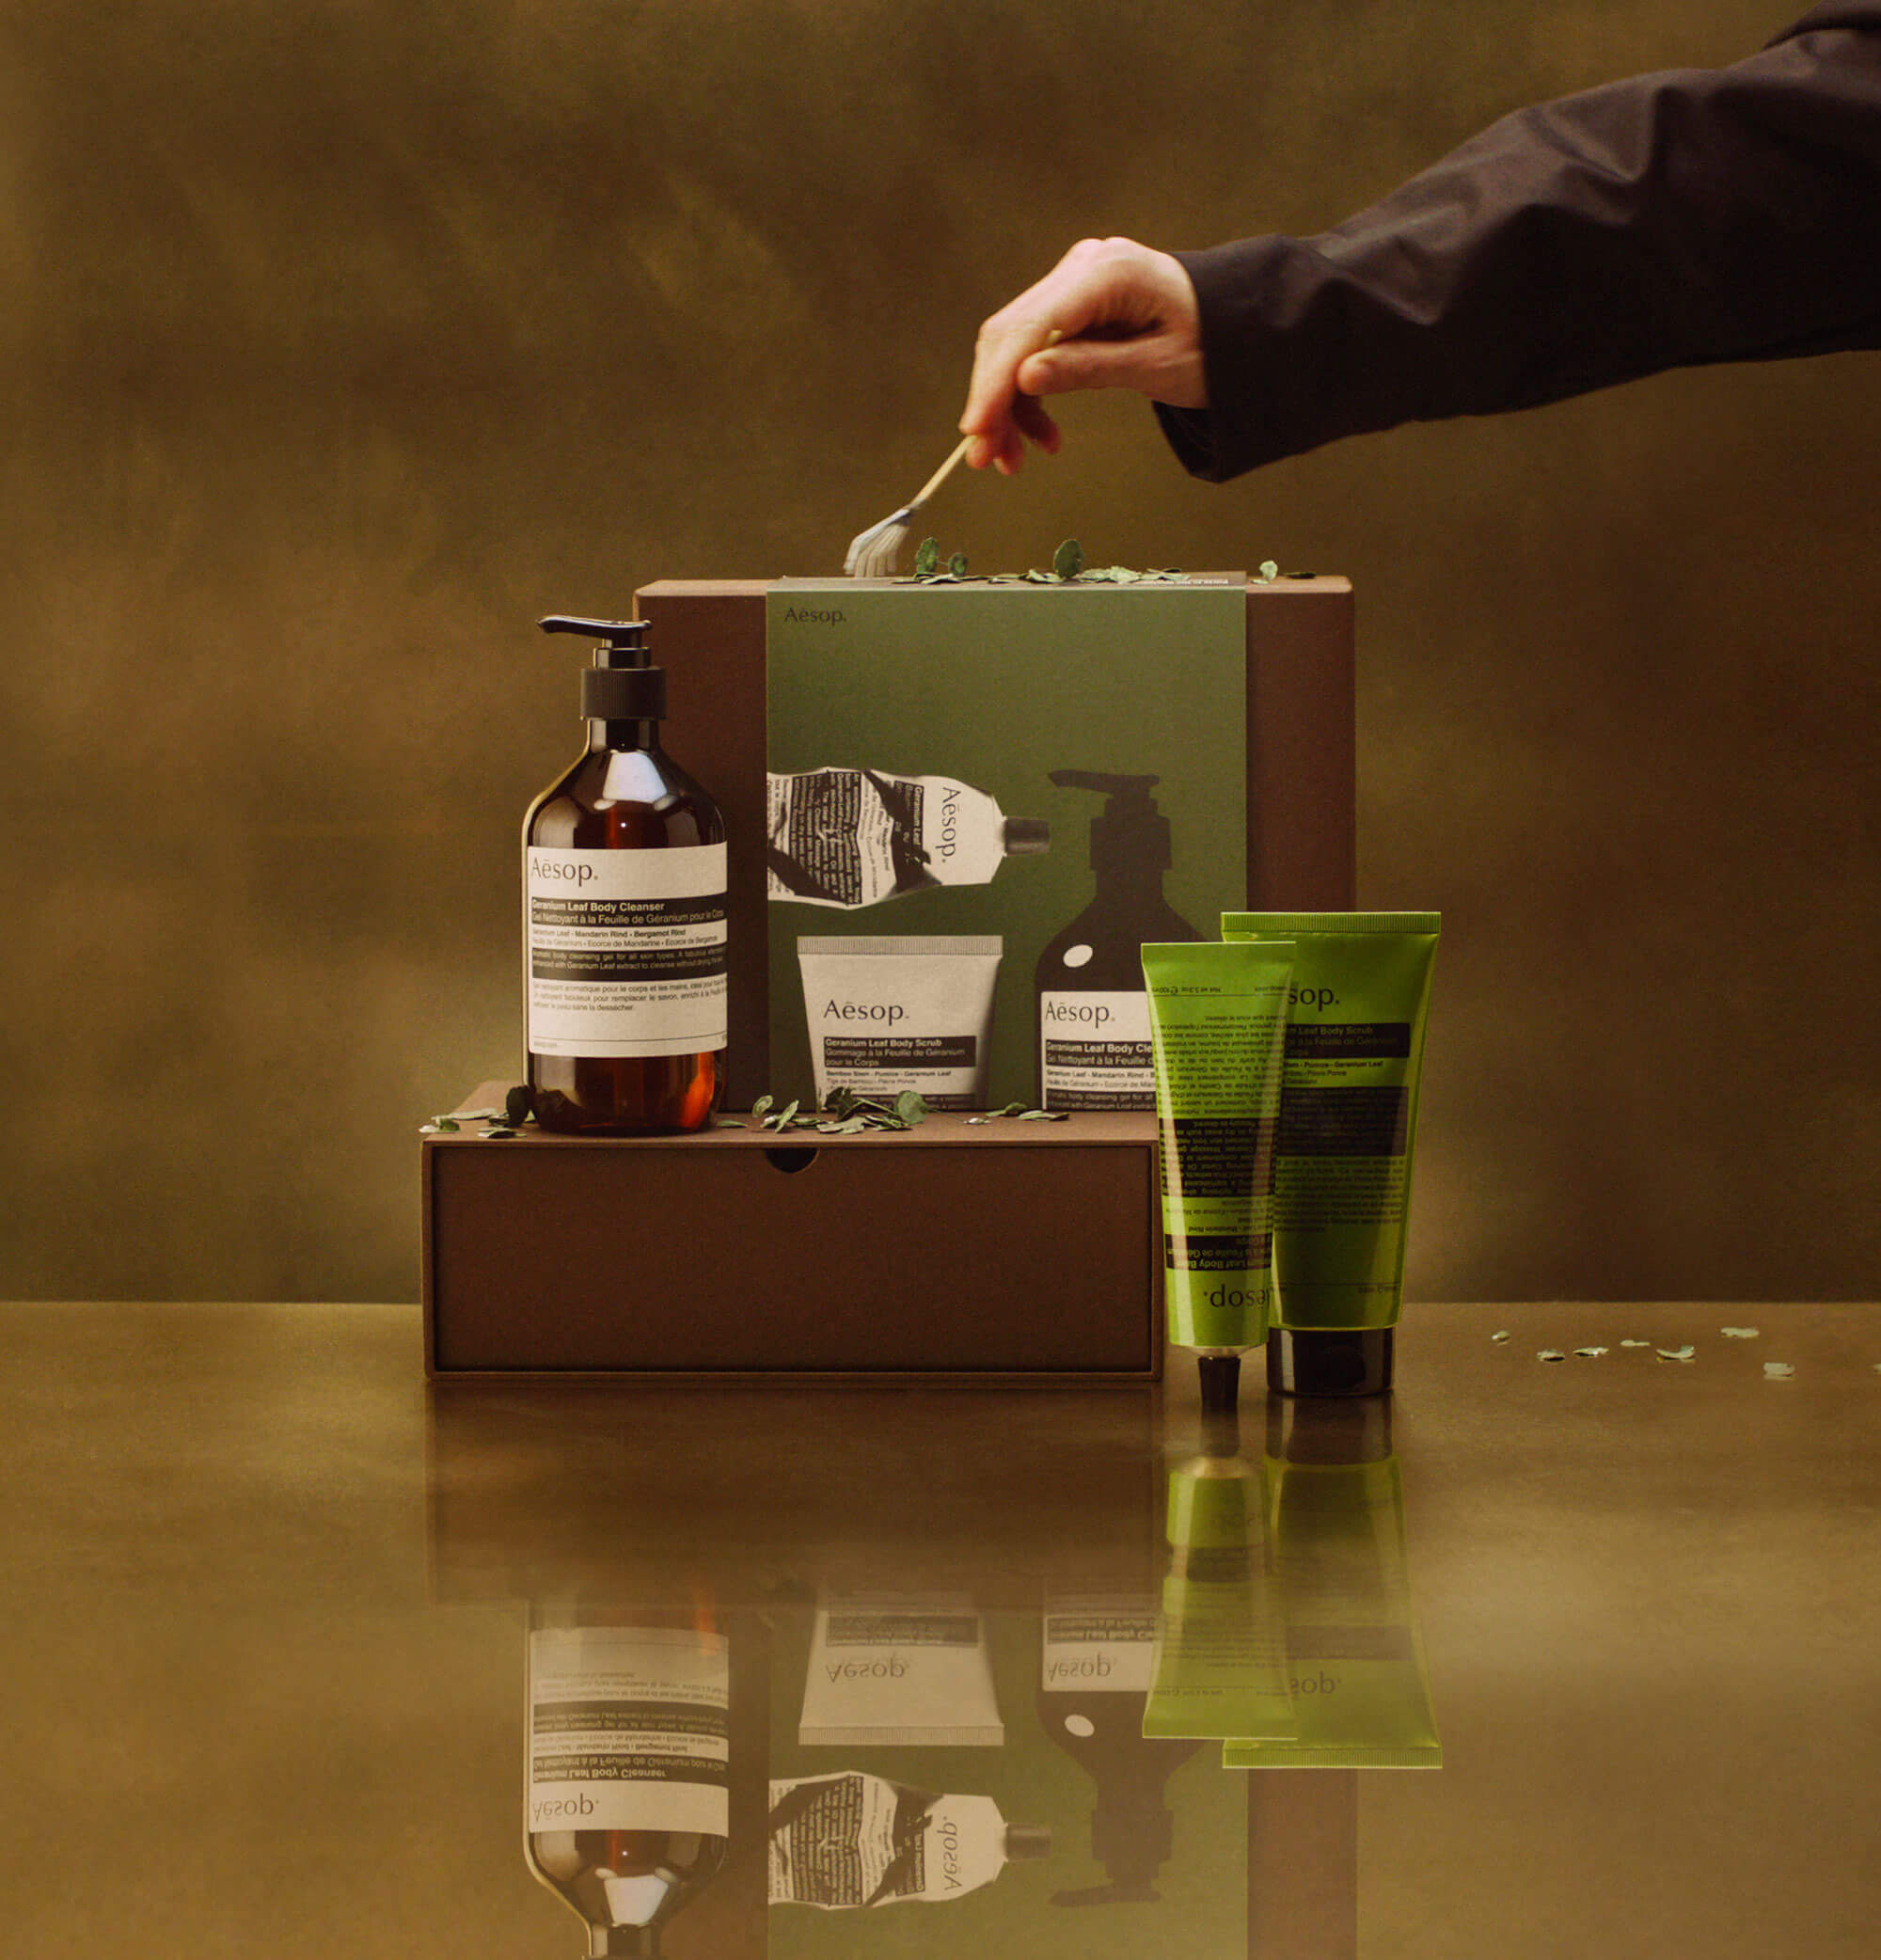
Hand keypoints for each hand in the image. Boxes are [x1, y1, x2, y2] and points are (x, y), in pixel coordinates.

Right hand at [959, 237, 1204, 473]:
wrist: (1240, 324)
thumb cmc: (1214, 343)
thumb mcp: (1157, 366)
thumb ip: (1089, 369)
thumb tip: (1024, 379)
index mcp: (1108, 273)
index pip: (1030, 328)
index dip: (994, 383)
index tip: (975, 431)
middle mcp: (1083, 266)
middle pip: (1011, 334)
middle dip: (993, 401)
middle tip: (986, 458)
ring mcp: (1076, 281)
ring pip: (1014, 346)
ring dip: (1006, 405)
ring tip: (1014, 459)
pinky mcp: (1074, 302)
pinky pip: (1034, 349)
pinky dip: (1029, 394)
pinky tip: (1042, 435)